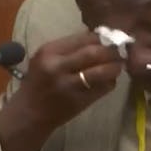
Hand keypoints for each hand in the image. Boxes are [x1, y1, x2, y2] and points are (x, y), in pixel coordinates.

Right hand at [0, 32, 123, 150]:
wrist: (29, 113)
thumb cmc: (39, 82)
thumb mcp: (46, 59)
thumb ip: (69, 48)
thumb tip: (99, 37)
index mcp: (49, 51)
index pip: (83, 38)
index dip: (101, 38)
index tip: (110, 38)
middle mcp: (58, 67)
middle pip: (94, 52)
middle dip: (111, 50)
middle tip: (120, 51)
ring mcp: (69, 86)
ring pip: (102, 71)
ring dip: (115, 67)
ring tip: (119, 65)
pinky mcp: (79, 101)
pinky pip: (103, 88)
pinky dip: (111, 82)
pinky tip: (110, 80)